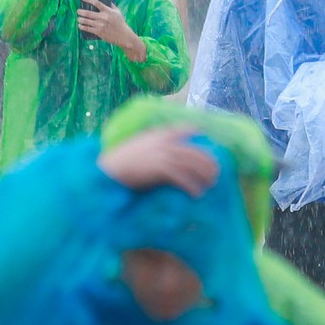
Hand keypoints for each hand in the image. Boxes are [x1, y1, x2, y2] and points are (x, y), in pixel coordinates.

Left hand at [77, 0, 143, 61]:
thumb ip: (111, 6)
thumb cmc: (120, 23)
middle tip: (78, 11)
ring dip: (80, 19)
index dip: (88, 0)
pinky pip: (88, 29)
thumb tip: (107, 1)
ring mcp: (100, 25)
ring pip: (86, 21)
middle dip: (81, 12)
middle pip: (88, 13)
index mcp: (107, 11)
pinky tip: (80, 25)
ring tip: (78, 19)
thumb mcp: (118, 12)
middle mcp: (103, 17)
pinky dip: (82, 27)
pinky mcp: (99, 32)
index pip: (96, 3)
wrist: (123, 36)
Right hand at [99, 125, 219, 196]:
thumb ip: (151, 144)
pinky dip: (191, 186)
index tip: (206, 139)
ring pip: (191, 164)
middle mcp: (163, 142)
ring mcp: (162, 154)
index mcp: (158, 135)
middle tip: (216, 173)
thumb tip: (163, 151)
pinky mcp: (160, 168)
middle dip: (207, 162)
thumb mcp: (137, 147)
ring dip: (203, 176)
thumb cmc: (119, 162)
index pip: (183, 129)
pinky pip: (182, 177)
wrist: (108, 170)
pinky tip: (196, 194)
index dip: (195, 132)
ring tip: (210, 185)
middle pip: (193, 151)